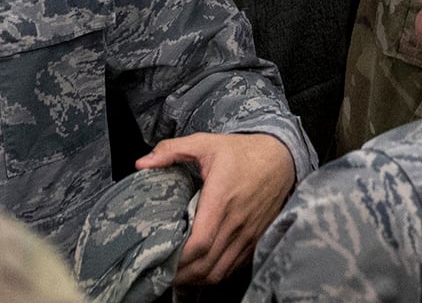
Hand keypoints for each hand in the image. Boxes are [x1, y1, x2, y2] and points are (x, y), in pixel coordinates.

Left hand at [136, 133, 295, 283]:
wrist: (281, 159)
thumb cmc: (241, 152)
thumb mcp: (205, 143)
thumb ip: (171, 150)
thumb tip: (141, 163)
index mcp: (221, 199)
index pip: (200, 243)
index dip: (179, 257)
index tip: (160, 256)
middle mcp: (236, 223)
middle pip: (206, 265)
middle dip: (181, 274)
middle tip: (160, 269)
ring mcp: (248, 235)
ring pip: (219, 271)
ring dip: (196, 278)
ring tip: (176, 273)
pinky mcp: (255, 240)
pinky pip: (232, 268)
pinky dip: (213, 274)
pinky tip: (198, 268)